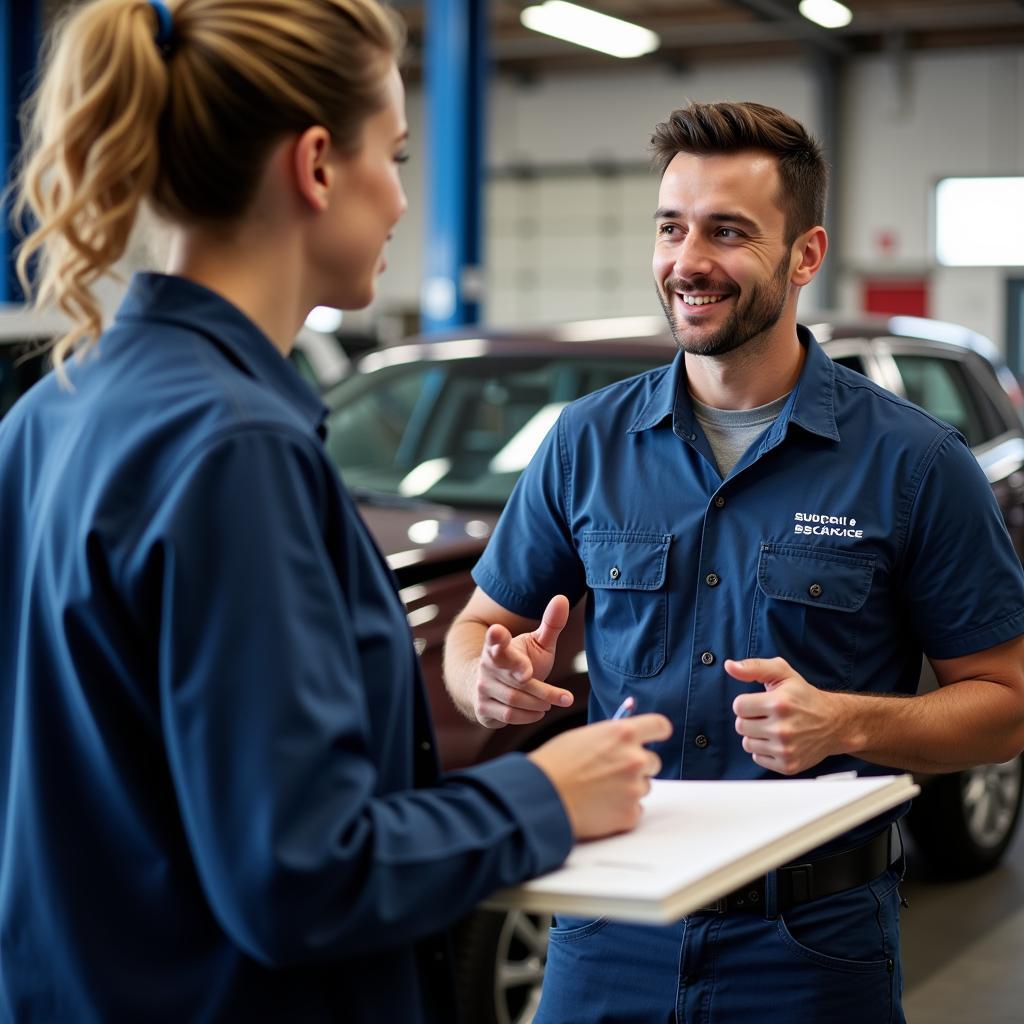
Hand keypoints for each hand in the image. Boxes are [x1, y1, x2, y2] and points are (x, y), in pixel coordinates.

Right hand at [470, 595, 574, 728]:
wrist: (489, 686)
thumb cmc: (519, 661)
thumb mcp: (536, 643)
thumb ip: (550, 624)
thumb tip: (562, 598)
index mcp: (498, 647)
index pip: (495, 640)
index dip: (496, 637)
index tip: (497, 631)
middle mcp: (487, 667)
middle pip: (512, 676)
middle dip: (530, 682)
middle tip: (536, 677)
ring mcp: (483, 688)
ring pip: (515, 698)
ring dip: (540, 701)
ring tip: (557, 700)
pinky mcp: (483, 708)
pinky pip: (509, 715)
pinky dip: (530, 715)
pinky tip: (540, 711)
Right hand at [528, 714, 672, 838]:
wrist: (541, 797)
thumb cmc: (555, 765)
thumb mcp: (584, 737)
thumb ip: (611, 736)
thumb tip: (624, 738)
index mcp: (623, 733)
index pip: (660, 726)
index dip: (657, 732)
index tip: (655, 737)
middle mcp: (635, 758)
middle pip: (654, 761)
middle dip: (638, 766)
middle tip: (612, 772)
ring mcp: (635, 788)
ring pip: (644, 786)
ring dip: (628, 788)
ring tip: (599, 790)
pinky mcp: (630, 814)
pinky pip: (635, 810)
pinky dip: (621, 810)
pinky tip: (599, 806)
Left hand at [726, 657, 842, 774]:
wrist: (835, 723)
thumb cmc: (805, 697)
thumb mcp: (783, 673)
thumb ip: (754, 667)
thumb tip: (729, 666)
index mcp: (779, 704)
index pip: (738, 706)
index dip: (747, 703)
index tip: (761, 702)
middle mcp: (782, 728)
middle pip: (740, 726)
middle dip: (751, 719)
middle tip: (768, 715)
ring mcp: (785, 749)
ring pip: (747, 743)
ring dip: (756, 735)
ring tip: (774, 728)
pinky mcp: (788, 765)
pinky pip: (757, 758)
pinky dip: (765, 750)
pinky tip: (779, 741)